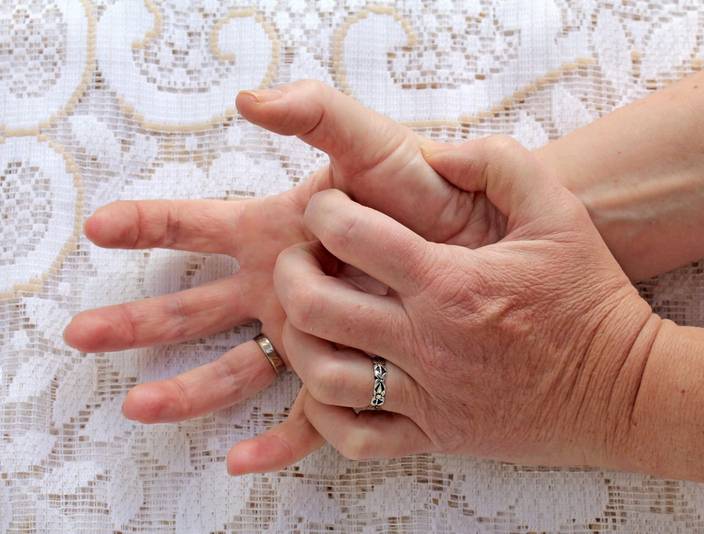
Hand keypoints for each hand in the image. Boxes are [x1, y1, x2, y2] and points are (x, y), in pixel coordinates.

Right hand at [63, 81, 503, 473]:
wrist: (480, 244)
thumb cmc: (426, 191)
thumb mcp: (371, 145)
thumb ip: (319, 115)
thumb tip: (251, 99)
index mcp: (278, 235)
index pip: (198, 228)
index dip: (147, 224)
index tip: (99, 228)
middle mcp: (283, 289)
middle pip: (195, 308)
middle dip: (138, 320)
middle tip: (82, 334)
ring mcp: (312, 334)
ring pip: (235, 370)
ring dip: (184, 389)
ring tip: (136, 408)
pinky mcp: (350, 370)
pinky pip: (307, 415)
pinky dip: (274, 442)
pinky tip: (241, 462)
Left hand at [275, 136, 661, 466]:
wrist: (623, 389)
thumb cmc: (589, 298)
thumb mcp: (558, 212)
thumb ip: (497, 164)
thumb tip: (434, 152)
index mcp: (451, 281)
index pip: (351, 234)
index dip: (324, 209)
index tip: (329, 207)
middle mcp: (428, 341)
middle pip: (316, 306)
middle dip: (290, 271)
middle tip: (301, 257)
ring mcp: (427, 396)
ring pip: (323, 376)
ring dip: (298, 341)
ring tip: (308, 317)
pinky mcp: (434, 435)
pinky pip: (354, 438)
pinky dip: (325, 413)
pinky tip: (330, 382)